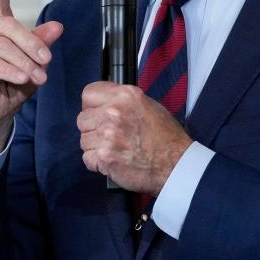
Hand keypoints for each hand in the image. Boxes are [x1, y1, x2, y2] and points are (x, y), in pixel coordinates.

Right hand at [0, 0, 63, 157]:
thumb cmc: (11, 84)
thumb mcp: (33, 62)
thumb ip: (41, 43)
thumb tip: (57, 27)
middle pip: (8, 26)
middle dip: (31, 44)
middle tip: (47, 62)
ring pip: (1, 47)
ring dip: (23, 62)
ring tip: (38, 77)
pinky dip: (8, 70)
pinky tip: (20, 78)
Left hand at [76, 82, 191, 193]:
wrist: (176, 165)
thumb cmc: (166, 138)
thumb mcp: (148, 105)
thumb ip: (123, 102)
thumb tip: (105, 103)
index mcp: (125, 96)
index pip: (88, 94)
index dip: (91, 106)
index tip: (96, 113)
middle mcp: (113, 112)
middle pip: (82, 119)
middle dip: (93, 128)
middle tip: (108, 136)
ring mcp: (107, 135)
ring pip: (84, 139)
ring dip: (95, 146)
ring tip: (114, 149)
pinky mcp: (104, 156)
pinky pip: (87, 158)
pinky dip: (97, 163)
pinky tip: (113, 161)